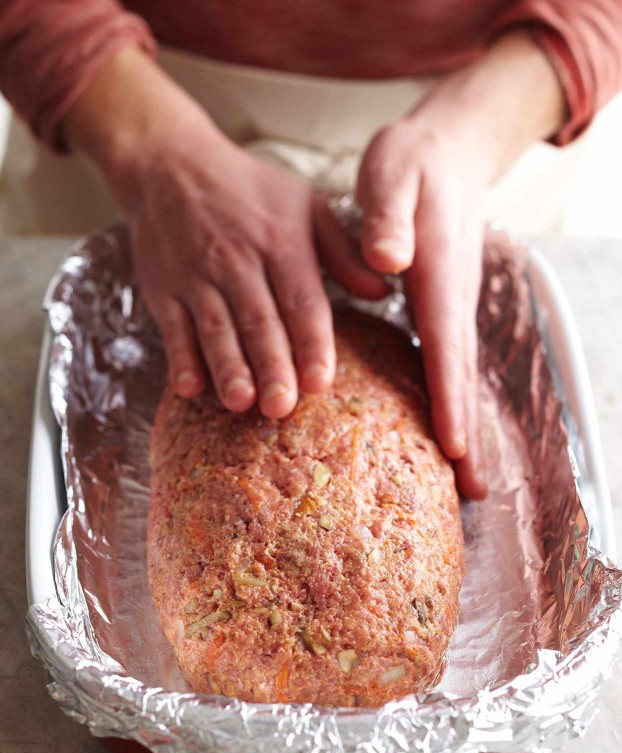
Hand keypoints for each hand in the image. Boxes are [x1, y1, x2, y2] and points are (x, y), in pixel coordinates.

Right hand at [63, 49, 386, 419]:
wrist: (172, 165)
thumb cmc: (250, 192)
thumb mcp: (305, 207)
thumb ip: (344, 253)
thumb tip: (384, 292)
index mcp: (281, 242)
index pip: (301, 300)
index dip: (311, 342)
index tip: (319, 381)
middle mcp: (238, 261)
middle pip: (258, 321)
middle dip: (271, 366)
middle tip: (282, 407)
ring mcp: (197, 276)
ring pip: (215, 328)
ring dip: (228, 367)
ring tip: (241, 402)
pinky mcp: (165, 289)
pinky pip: (173, 327)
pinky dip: (180, 357)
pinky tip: (190, 388)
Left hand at [355, 29, 564, 499]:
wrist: (449, 151)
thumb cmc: (414, 164)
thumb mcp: (394, 173)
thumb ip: (389, 217)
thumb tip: (388, 263)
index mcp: (439, 276)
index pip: (444, 348)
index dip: (450, 399)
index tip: (452, 447)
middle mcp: (453, 300)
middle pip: (461, 377)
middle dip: (468, 434)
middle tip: (473, 491)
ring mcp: (452, 307)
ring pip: (459, 376)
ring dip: (464, 426)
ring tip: (467, 477)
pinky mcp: (443, 309)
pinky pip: (449, 364)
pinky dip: (451, 401)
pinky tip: (444, 429)